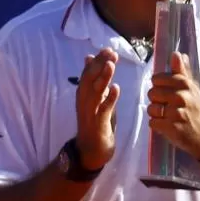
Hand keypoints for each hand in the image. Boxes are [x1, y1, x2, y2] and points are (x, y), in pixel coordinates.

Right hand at [75, 48, 119, 171]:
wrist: (90, 151)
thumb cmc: (94, 123)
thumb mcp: (94, 98)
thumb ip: (93, 80)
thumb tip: (90, 58)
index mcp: (83, 93)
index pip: (88, 72)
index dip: (97, 60)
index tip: (107, 49)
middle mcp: (84, 100)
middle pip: (89, 79)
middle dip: (99, 64)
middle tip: (110, 52)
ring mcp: (90, 112)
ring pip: (95, 92)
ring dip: (102, 77)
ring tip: (111, 64)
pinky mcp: (98, 124)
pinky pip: (103, 109)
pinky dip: (109, 98)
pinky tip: (116, 88)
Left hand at [147, 51, 199, 161]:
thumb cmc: (196, 110)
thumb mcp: (192, 89)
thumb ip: (182, 71)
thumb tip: (176, 54)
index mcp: (184, 84)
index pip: (156, 79)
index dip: (159, 87)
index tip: (168, 94)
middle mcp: (181, 96)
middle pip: (152, 93)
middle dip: (157, 101)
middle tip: (169, 108)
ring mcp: (177, 113)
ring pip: (151, 109)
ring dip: (157, 115)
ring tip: (169, 117)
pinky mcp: (172, 128)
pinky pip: (152, 123)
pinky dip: (158, 126)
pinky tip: (168, 126)